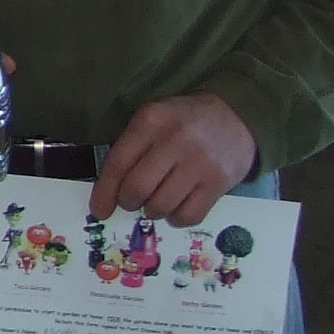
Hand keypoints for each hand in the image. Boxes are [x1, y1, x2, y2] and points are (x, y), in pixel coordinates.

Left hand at [90, 93, 256, 227]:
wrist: (235, 115)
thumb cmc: (184, 122)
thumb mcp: (153, 121)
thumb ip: (130, 149)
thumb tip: (107, 194)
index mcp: (151, 121)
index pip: (118, 163)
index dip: (104, 191)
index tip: (99, 210)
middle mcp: (175, 140)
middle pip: (137, 188)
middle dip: (129, 202)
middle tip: (133, 201)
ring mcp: (200, 162)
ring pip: (161, 206)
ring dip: (153, 211)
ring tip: (158, 199)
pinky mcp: (219, 181)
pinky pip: (188, 216)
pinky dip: (176, 218)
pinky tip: (176, 206)